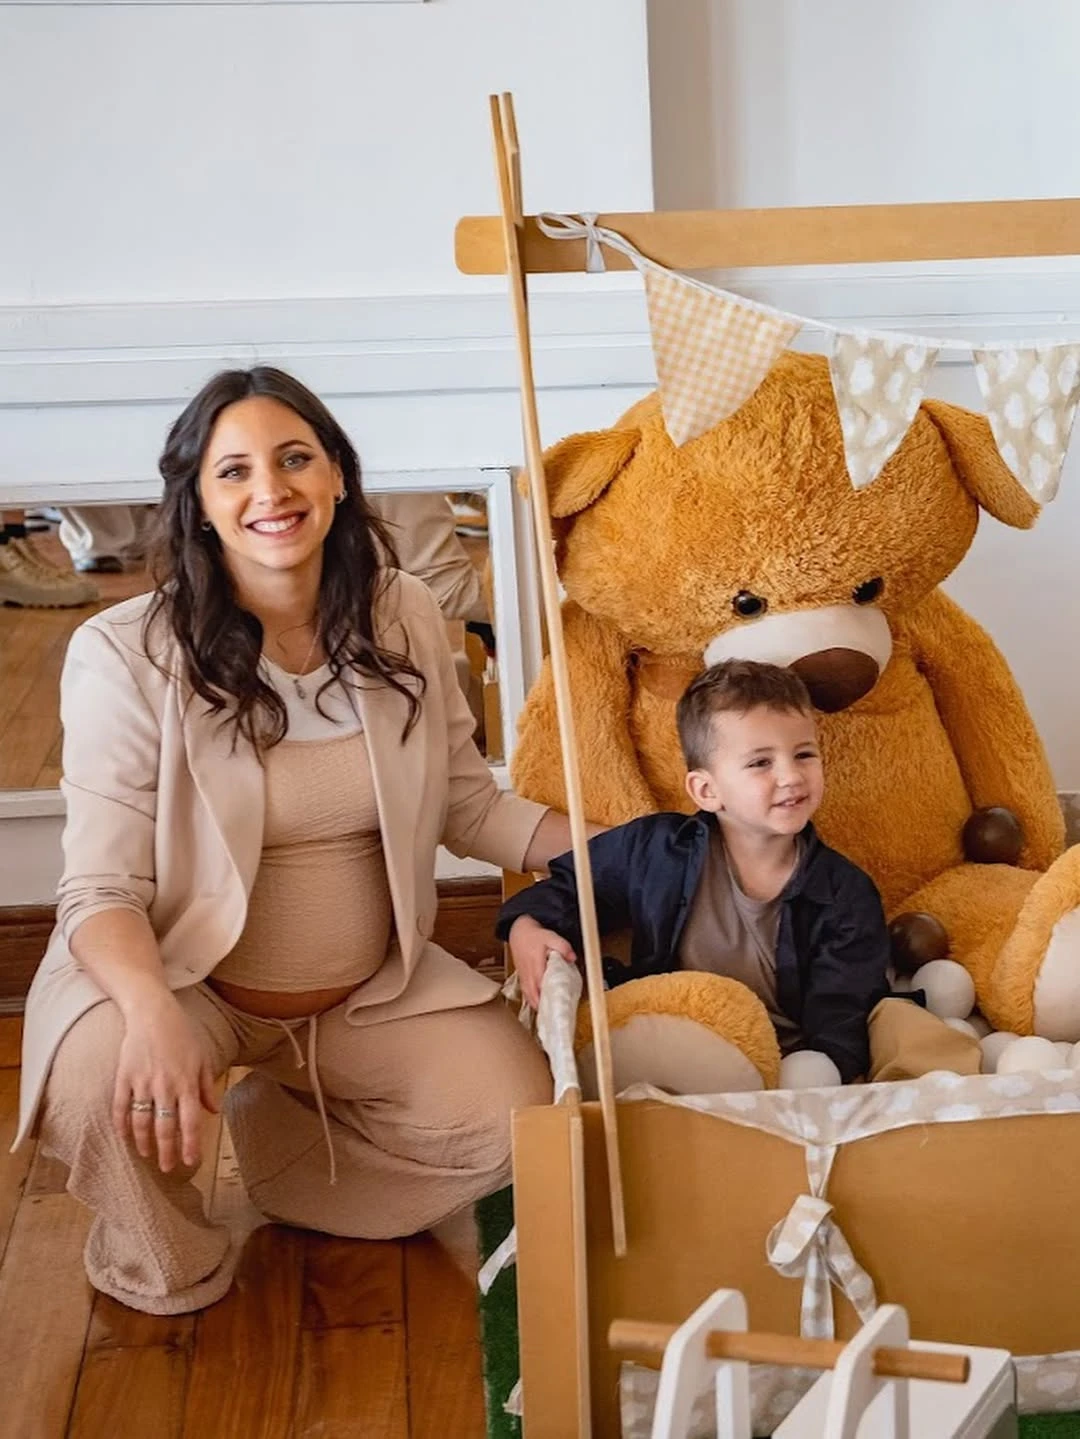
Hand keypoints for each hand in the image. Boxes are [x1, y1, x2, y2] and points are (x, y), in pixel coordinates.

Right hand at [111, 992, 219, 1172]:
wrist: (153, 1012)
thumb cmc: (181, 1034)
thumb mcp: (201, 1057)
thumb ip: (207, 1086)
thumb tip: (214, 1111)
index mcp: (187, 1082)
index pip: (190, 1122)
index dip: (191, 1145)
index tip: (191, 1162)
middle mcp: (166, 1085)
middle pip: (165, 1127)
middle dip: (167, 1151)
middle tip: (167, 1167)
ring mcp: (143, 1082)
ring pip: (142, 1122)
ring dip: (143, 1142)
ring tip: (146, 1154)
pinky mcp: (124, 1076)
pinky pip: (120, 1106)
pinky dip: (121, 1125)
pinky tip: (124, 1136)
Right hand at [508, 915, 576, 1008]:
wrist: (519, 933)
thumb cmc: (534, 936)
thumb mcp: (550, 936)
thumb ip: (562, 946)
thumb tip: (572, 957)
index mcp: (535, 966)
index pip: (541, 986)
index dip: (549, 998)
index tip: (558, 1007)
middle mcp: (529, 975)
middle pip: (535, 997)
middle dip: (544, 1008)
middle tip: (556, 1016)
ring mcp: (524, 979)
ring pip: (530, 998)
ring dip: (539, 1007)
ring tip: (550, 1016)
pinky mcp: (523, 980)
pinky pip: (527, 996)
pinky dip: (534, 1003)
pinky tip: (542, 1008)